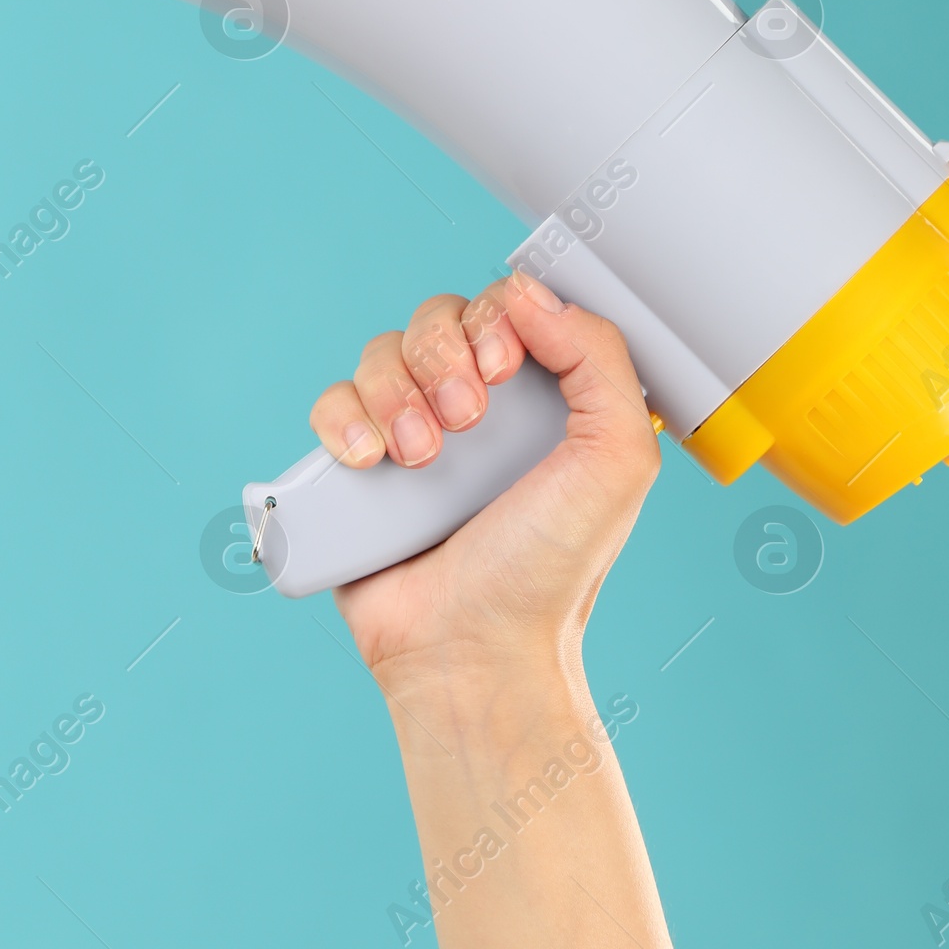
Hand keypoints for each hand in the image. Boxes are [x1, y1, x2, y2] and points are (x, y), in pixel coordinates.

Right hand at [308, 270, 659, 688]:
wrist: (477, 654)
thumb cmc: (550, 570)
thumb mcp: (617, 458)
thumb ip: (599, 358)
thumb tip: (529, 293)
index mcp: (537, 397)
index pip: (504, 305)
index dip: (496, 318)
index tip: (503, 369)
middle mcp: (474, 408)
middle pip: (437, 318)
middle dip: (444, 357)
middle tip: (465, 422)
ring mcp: (410, 435)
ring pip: (382, 353)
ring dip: (397, 392)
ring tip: (419, 457)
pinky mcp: (356, 471)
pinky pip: (331, 404)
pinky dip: (344, 419)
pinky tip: (371, 462)